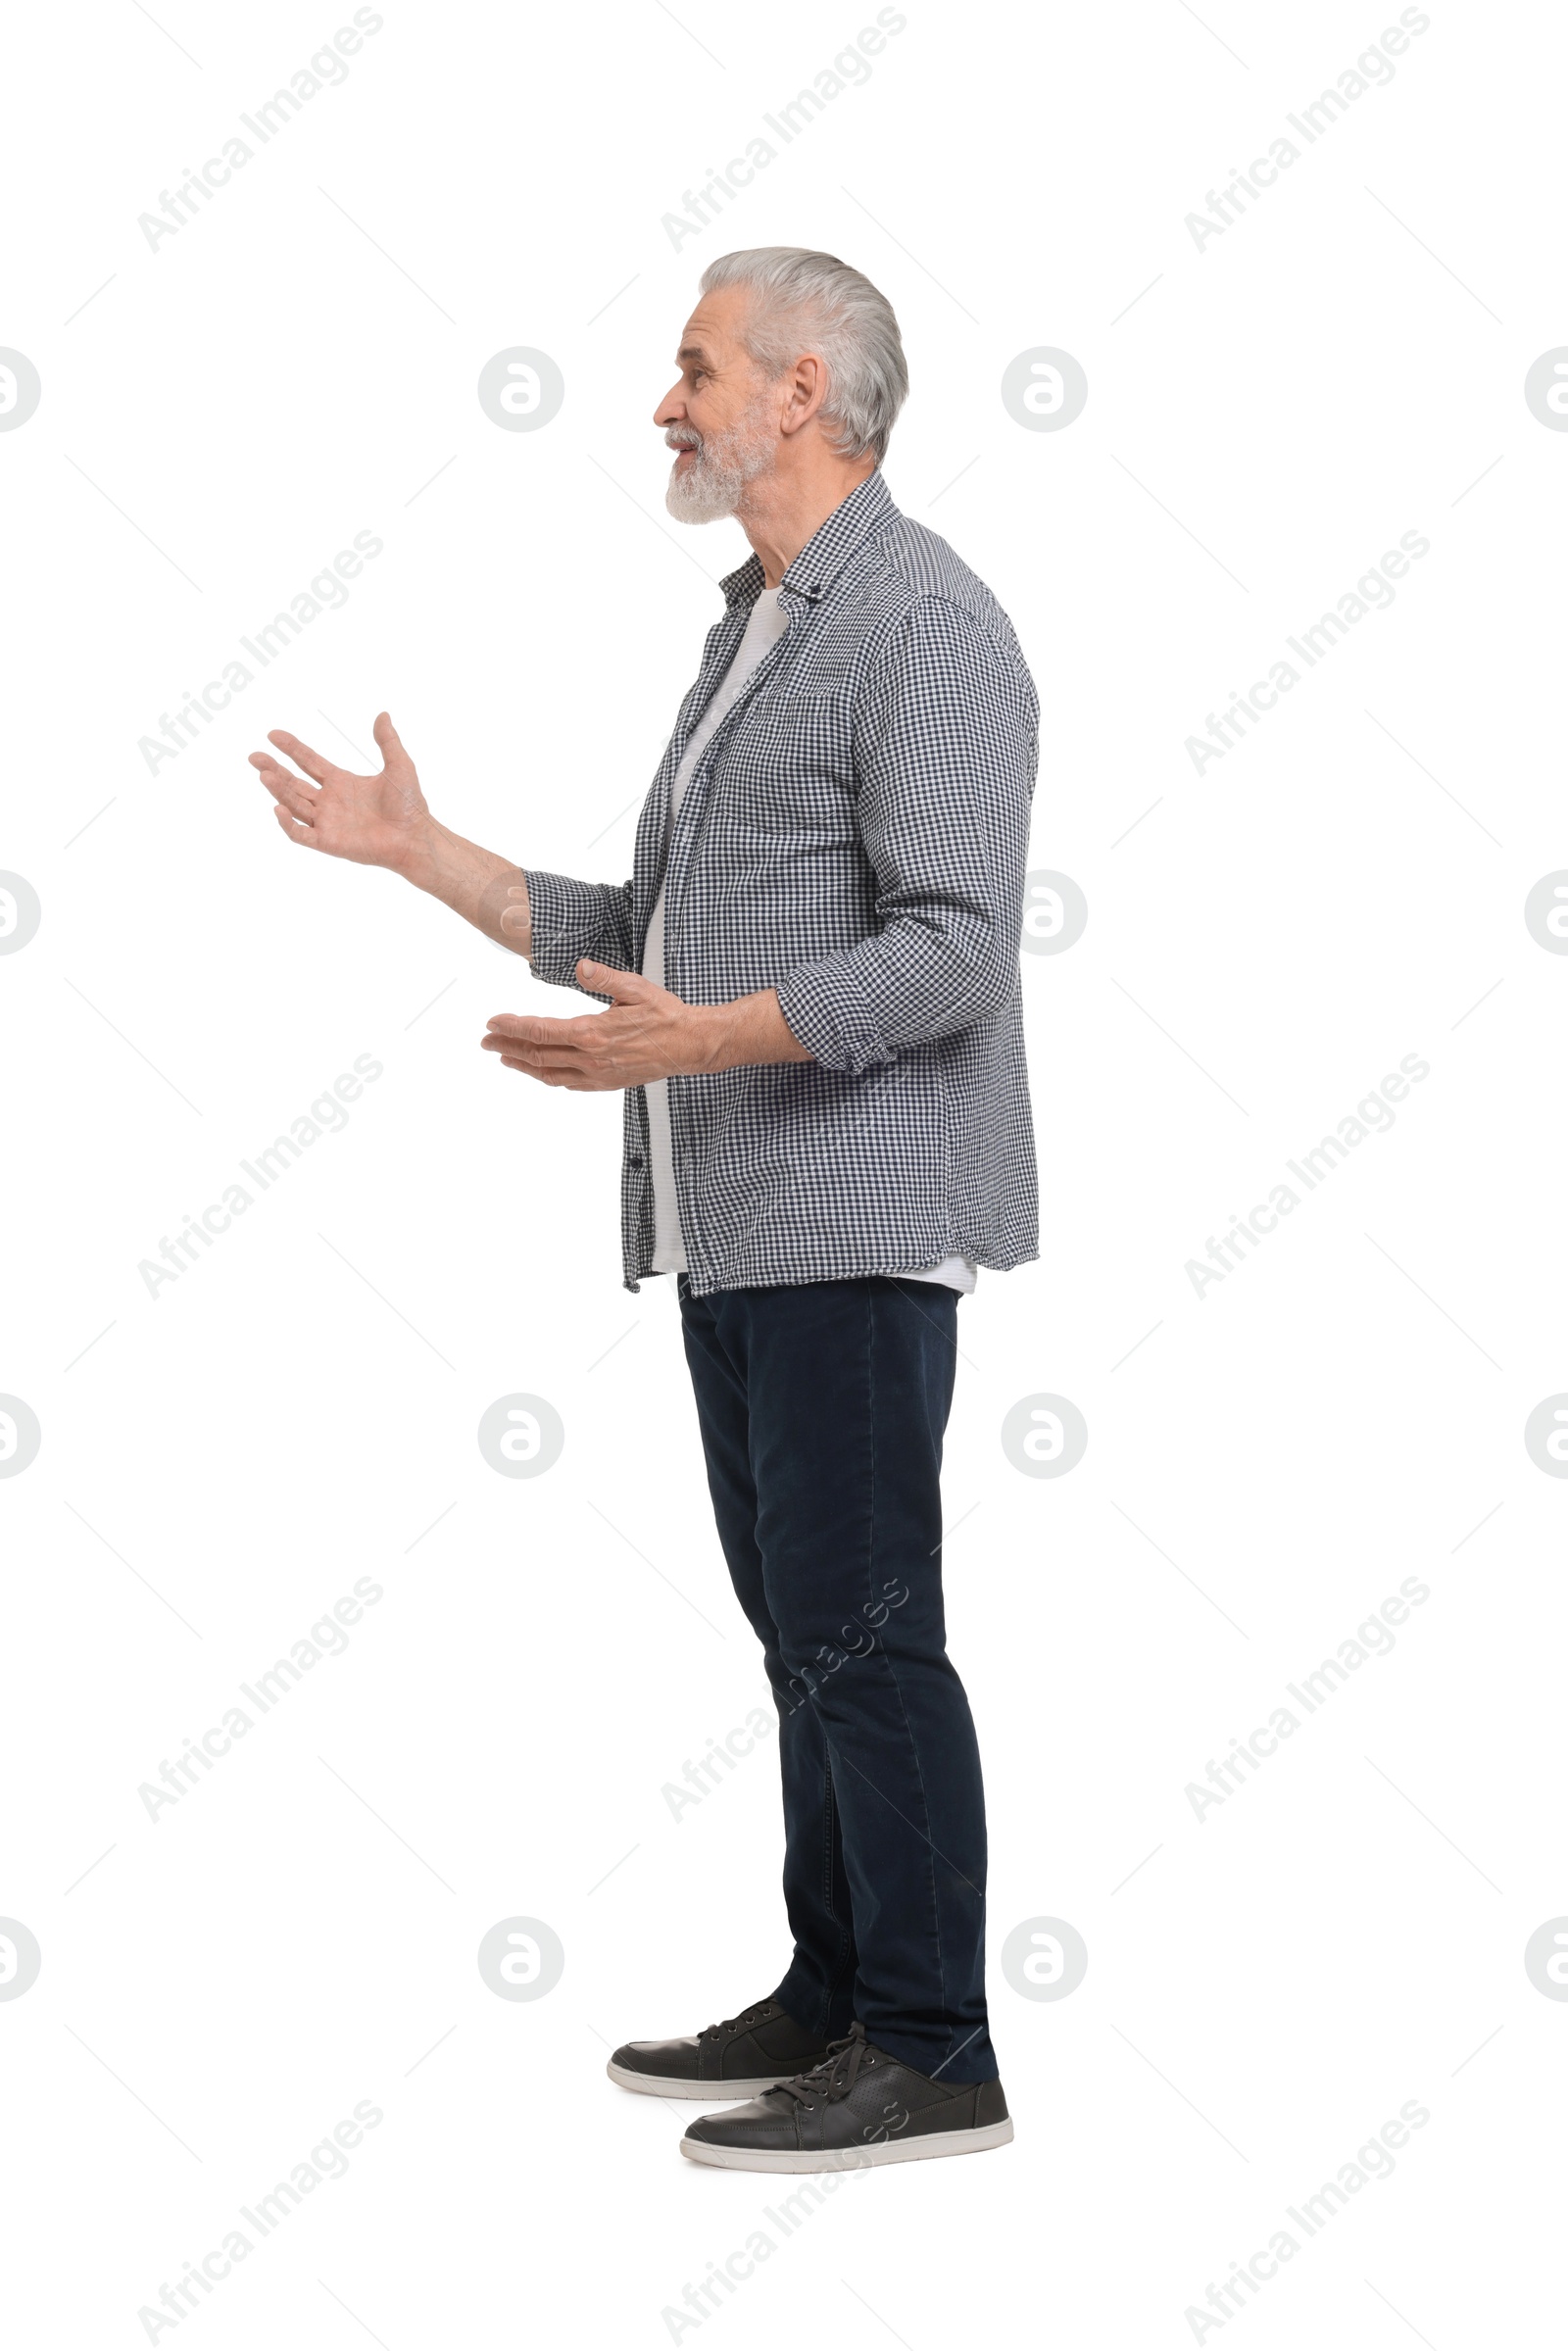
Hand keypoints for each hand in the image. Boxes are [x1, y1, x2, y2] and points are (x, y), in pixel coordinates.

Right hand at [250, 711, 429, 870]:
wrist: (415, 836)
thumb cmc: (410, 805)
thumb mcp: (399, 766)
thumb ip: (388, 741)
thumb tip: (383, 714)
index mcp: (341, 782)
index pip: (309, 761)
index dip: (291, 748)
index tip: (273, 735)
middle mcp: (330, 801)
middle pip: (293, 783)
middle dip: (273, 769)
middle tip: (254, 757)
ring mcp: (327, 822)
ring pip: (294, 804)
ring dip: (278, 790)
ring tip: (263, 774)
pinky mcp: (329, 842)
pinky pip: (301, 834)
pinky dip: (287, 824)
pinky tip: (278, 808)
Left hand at [482, 962, 721, 1090]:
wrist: (690, 1045)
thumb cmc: (665, 1015)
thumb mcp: (635, 988)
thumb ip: (604, 978)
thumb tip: (581, 967)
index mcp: (593, 1032)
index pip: (541, 1031)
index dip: (512, 1026)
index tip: (493, 1021)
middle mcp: (591, 1058)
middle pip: (537, 1055)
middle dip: (507, 1046)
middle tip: (485, 1041)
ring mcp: (598, 1075)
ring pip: (549, 1073)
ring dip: (522, 1065)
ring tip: (503, 1056)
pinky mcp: (607, 1083)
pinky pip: (569, 1084)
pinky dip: (548, 1077)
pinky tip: (539, 1071)